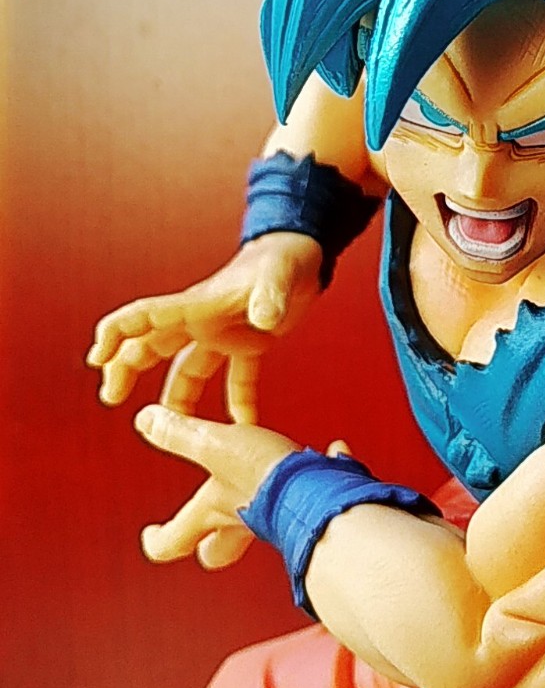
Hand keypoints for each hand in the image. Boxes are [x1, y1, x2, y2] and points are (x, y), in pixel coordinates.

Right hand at [86, 232, 323, 422]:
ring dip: (175, 398)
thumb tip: (264, 320)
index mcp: (198, 304)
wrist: (304, 255)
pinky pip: (235, 378)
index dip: (117, 333)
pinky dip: (238, 401)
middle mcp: (202, 321)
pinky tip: (245, 424)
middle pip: (151, 346)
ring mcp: (223, 333)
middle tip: (112, 397)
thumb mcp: (279, 276)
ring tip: (168, 431)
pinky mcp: (249, 344)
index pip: (144, 316)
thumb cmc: (285, 258)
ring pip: (186, 369)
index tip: (97, 358)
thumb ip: (270, 296)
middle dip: (126, 369)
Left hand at [135, 406, 333, 568]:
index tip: (150, 534)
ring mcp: (275, 519)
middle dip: (209, 546)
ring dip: (257, 512)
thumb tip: (145, 420)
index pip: (172, 542)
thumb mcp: (212, 446)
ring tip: (261, 484)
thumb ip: (179, 433)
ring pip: (260, 528)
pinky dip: (316, 476)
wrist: (315, 491)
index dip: (157, 541)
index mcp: (211, 513)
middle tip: (203, 535)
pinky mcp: (308, 506)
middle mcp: (240, 523)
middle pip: (217, 552)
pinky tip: (328, 453)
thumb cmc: (262, 474)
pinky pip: (312, 493)